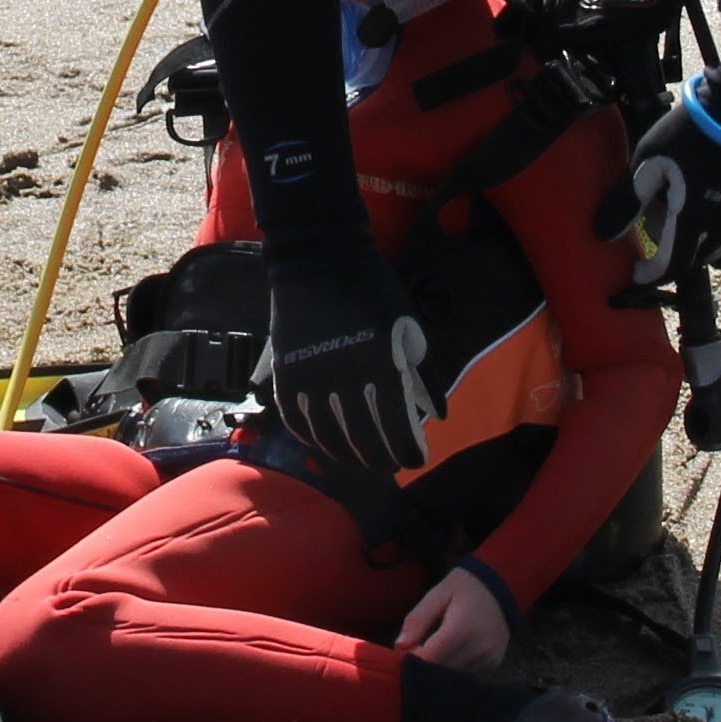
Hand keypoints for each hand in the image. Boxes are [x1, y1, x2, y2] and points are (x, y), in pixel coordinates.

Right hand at [263, 245, 440, 478]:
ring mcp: (309, 379)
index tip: (416, 459)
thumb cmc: (372, 290)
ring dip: (348, 455)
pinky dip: (314, 439)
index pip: (396, 429)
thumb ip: (423, 375)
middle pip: (364, 441)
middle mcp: (343, 379)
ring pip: (329, 438)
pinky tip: (327, 444)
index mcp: (380, 366)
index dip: (408, 452)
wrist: (317, 258)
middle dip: (382, 458)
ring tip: (362, 459)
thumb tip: (435, 416)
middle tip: (391, 463)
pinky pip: (297, 422)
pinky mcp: (285, 375)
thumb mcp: (409, 328)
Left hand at [394, 563, 512, 671]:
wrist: (502, 586)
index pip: (429, 658)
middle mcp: (477, 648)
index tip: (406, 649)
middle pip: (440, 670)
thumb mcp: (437, 594)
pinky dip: (453, 668)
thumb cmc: (465, 588)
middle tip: (416, 648)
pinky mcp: (493, 664)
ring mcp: (488, 658)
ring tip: (434, 648)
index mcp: (461, 629)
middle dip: (423, 665)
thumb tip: (400, 646)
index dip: (412, 659)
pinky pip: (466, 674)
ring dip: (438, 667)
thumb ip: (417, 619)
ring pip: (452, 676)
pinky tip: (451, 652)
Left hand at [623, 71, 720, 292]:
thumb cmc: (694, 132)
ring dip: (700, 244)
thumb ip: (626, 203)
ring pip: (720, 254)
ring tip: (690, 208)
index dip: (651, 275)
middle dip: (672, 248)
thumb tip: (603, 235)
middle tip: (660, 214)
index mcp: (694, 220)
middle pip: (693, 260)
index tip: (638, 274)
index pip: (670, 267)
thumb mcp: (649, 162)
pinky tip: (718, 205)